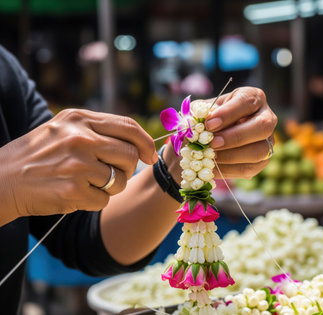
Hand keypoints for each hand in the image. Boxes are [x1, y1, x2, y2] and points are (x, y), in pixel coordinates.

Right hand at [0, 109, 156, 221]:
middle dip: (127, 169)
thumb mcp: (63, 129)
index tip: (150, 155)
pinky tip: (74, 194)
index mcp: (79, 119)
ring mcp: (77, 164)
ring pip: (120, 180)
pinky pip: (104, 200)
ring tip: (87, 183)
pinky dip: (94, 201)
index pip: (128, 127)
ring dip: (111, 187)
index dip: (145, 142)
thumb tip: (138, 143)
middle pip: (130, 156)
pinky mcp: (73, 190)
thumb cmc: (37, 155)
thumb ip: (97, 131)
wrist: (0, 180)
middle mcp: (80, 138)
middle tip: (113, 174)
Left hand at [205, 87, 276, 178]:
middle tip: (213, 143)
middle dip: (236, 136)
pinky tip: (212, 168)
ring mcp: (268, 140)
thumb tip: (199, 126)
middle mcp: (266, 117)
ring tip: (210, 156)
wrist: (209, 138)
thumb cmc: (207, 119)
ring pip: (259, 150)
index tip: (209, 124)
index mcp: (253, 97)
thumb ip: (201, 114)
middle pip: (262, 126)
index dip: (229, 113)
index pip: (246, 102)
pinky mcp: (262, 161)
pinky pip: (249, 168)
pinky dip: (228, 170)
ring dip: (232, 156)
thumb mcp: (202, 111)